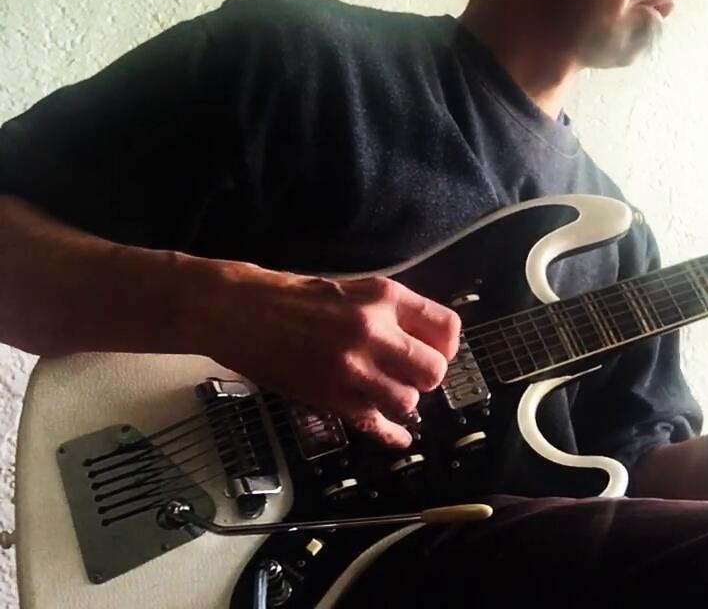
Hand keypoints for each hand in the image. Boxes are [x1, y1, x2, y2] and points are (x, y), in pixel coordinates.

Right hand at [194, 266, 459, 447]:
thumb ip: (393, 312)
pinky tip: (398, 438)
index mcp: (385, 298)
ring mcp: (352, 367)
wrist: (242, 312)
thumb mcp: (356, 289)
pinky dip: (390, 435)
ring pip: (408, 402)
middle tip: (410, 375)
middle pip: (434, 370)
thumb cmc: (296, 299)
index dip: (446, 345)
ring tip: (387, 392)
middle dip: (427, 377)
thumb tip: (428, 339)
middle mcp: (374, 331)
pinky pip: (375, 424)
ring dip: (402, 402)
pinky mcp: (330, 396)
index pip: (446, 327)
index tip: (436, 351)